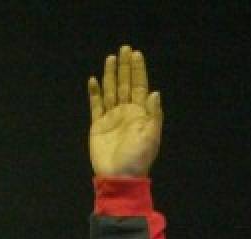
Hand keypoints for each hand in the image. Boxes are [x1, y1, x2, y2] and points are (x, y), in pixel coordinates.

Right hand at [87, 45, 161, 176]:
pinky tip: (94, 79)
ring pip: (110, 90)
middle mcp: (127, 113)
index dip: (138, 71)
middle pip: (124, 84)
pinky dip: (95, 92)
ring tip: (110, 58)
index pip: (139, 87)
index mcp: (141, 114)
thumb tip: (155, 92)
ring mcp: (112, 118)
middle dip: (124, 67)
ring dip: (110, 74)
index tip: (136, 54)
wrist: (119, 177)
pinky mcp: (98, 125)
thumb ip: (153, 114)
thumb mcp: (151, 136)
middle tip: (124, 48)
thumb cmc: (138, 159)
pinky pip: (95, 105)